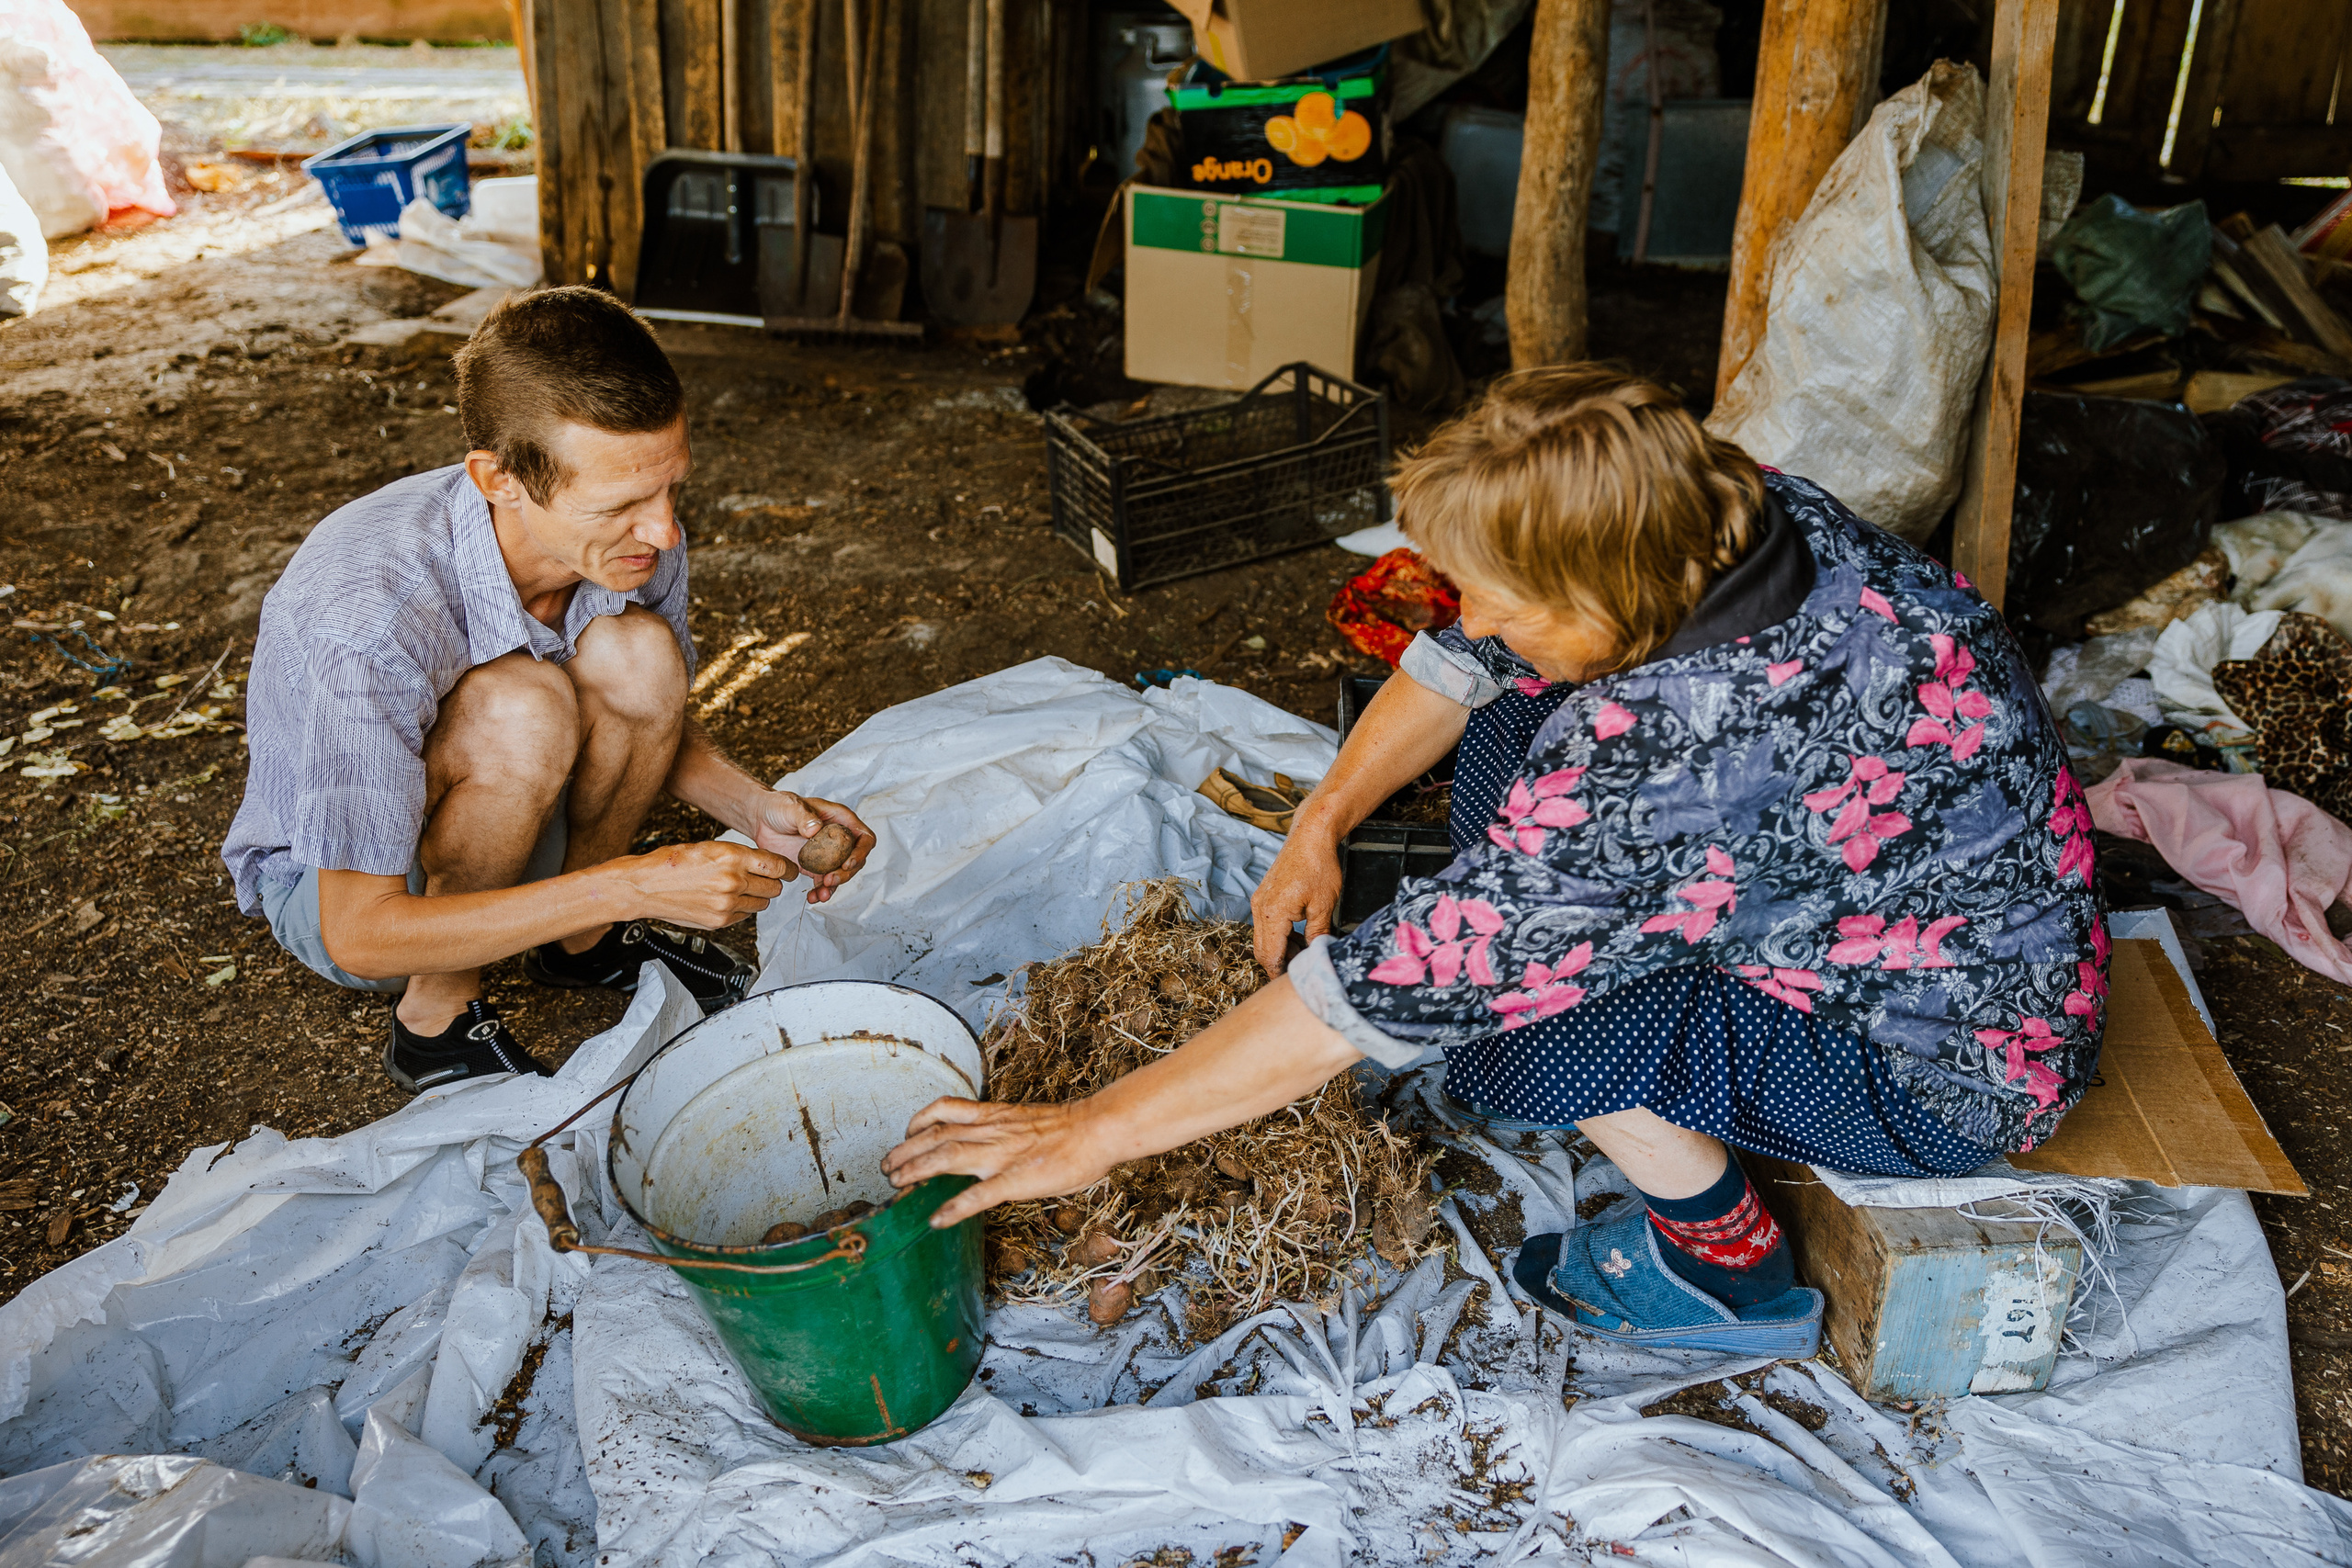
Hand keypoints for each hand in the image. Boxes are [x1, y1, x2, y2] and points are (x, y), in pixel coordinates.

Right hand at [609, 840, 791, 928]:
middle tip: (763, 879)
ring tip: (740, 889)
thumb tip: (766, 865)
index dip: (787, 868)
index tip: (790, 870)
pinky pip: (745, 916)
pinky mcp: (719, 921)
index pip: (777, 866)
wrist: (645, 886)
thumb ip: (740, 856)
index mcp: (732, 857)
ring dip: (757, 897)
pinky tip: (727, 900)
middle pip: (774, 887)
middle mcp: (733, 881)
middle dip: (772, 883)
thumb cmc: (674, 862)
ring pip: (762, 903)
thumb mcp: (711, 847)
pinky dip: (742, 909)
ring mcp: (726, 904)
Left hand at [748, 790, 874, 902]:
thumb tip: (816, 829)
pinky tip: (812, 898)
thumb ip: (805, 817)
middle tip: (829, 880)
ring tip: (820, 894)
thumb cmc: (780, 806)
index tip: (847, 864)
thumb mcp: (793, 807)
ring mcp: (827, 854)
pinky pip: (823, 882)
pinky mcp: (814, 866)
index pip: (864, 838)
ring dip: (834, 886)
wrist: (761, 819)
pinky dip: (819, 891)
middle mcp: (838, 839)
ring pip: (841, 874)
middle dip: (846, 874)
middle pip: (855, 860)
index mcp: (841, 820)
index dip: (861, 852)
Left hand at [882, 1096, 1113, 1227]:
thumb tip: (992, 1141)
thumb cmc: (1071, 1129)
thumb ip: (1006, 1130)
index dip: (918, 1120)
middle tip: (886, 1166)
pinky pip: (978, 1195)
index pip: (945, 1111)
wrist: (1097, 1129)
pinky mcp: (1015, 1179)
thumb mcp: (1028, 1121)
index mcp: (995, 1116)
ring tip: (896, 1185)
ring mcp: (1001, 1155)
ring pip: (946, 1157)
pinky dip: (953, 1208)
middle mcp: (991, 1131)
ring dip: (916, 1170)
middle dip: (905, 1150)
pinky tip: (936, 1220)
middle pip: (935, 1135)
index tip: (906, 1134)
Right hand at [1250, 822, 1343, 975]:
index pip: (1269, 955)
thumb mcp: (1324, 906)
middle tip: (1301, 970)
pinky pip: (1265, 924)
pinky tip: (1298, 935)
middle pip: (1261, 950)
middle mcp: (1259, 908)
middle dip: (1278, 963)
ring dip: (1279, 949)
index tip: (1293, 983)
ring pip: (1262, 938)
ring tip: (1304, 951)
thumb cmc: (1318, 866)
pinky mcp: (1263, 896)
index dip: (1279, 973)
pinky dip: (1278, 935)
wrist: (1310, 837)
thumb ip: (1317, 935)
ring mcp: (1259, 901)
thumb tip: (1316, 957)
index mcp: (1273, 914)